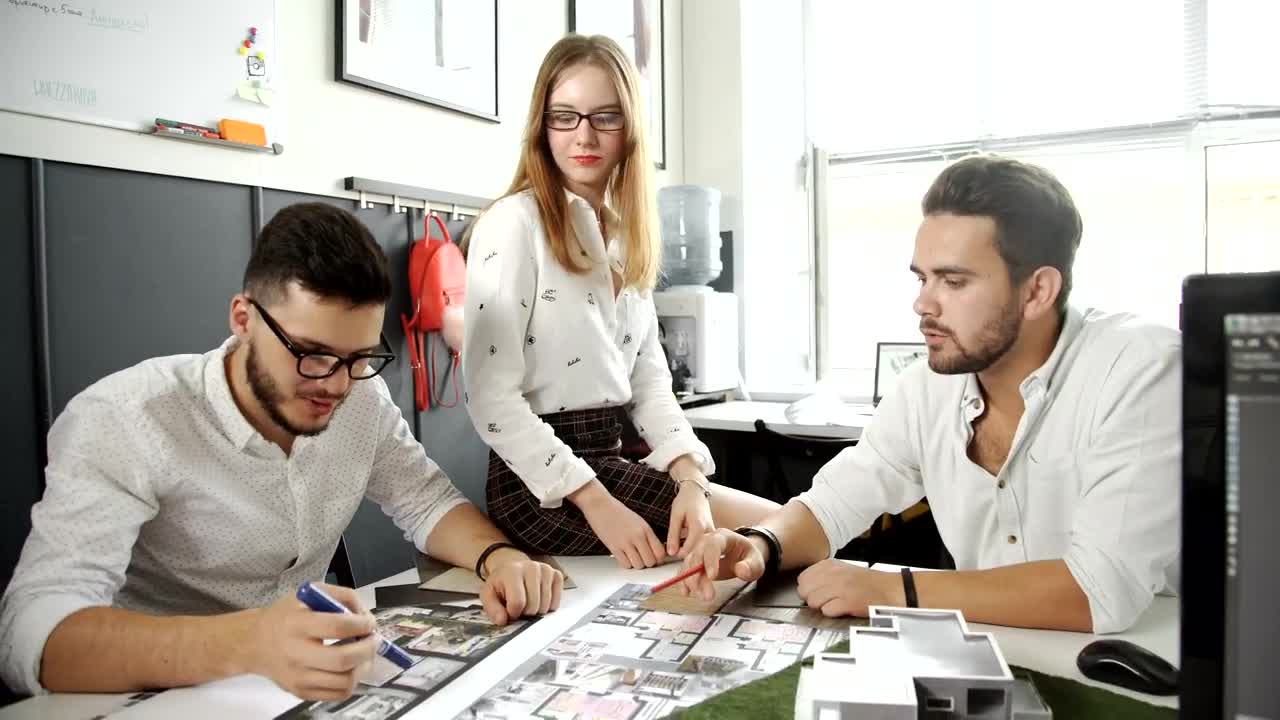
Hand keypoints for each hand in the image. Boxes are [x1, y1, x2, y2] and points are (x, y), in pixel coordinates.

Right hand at [237, 583, 378, 700]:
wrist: (256, 643)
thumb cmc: (286, 617)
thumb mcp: (309, 594)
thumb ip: (342, 596)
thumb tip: (366, 615)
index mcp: (297, 624)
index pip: (337, 626)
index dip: (362, 624)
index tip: (369, 622)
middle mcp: (295, 653)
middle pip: (343, 659)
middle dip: (368, 649)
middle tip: (374, 640)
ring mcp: (298, 677)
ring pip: (344, 681)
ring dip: (364, 666)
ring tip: (364, 654)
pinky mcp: (301, 692)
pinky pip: (338, 694)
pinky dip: (352, 681)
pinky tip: (351, 667)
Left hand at [479, 550, 564, 624]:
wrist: (513, 568)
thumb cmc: (502, 583)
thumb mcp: (489, 594)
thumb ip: (492, 609)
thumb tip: (503, 621)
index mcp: (513, 571)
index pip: (518, 602)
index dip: (513, 613)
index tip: (509, 610)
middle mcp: (532, 568)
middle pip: (533, 606)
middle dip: (525, 613)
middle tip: (519, 606)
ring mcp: (547, 571)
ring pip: (545, 606)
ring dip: (536, 611)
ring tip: (528, 602)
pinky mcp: (557, 575)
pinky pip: (556, 603)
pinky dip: (547, 607)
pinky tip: (539, 600)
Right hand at [572, 481, 665, 568]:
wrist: (600, 505)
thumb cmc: (618, 513)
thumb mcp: (638, 522)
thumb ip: (648, 536)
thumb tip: (655, 551)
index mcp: (646, 529)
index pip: (660, 552)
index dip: (658, 559)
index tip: (654, 558)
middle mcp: (638, 536)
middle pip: (651, 561)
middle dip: (647, 563)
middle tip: (642, 558)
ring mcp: (626, 542)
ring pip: (639, 565)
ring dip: (636, 564)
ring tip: (632, 557)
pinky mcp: (614, 547)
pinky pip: (625, 564)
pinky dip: (626, 564)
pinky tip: (624, 556)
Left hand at [667, 480, 713, 557]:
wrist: (696, 491)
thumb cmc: (685, 501)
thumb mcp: (675, 516)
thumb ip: (673, 535)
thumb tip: (670, 553)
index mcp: (699, 527)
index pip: (688, 551)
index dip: (677, 553)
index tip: (670, 550)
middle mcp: (709, 532)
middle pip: (696, 552)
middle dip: (684, 553)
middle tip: (674, 545)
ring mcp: (712, 533)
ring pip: (701, 550)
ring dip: (690, 550)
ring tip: (680, 541)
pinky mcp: (712, 533)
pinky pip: (704, 545)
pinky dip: (695, 545)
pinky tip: (687, 539)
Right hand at [679, 528, 766, 600]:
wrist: (742, 556)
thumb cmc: (749, 557)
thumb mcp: (756, 561)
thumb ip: (751, 566)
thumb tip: (742, 570)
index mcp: (723, 537)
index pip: (713, 545)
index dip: (711, 560)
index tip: (712, 577)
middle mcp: (707, 541)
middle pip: (698, 555)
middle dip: (699, 576)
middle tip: (708, 595)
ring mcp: (699, 550)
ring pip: (689, 564)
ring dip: (692, 582)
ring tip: (703, 597)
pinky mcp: (695, 561)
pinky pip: (686, 570)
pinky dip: (684, 581)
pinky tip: (686, 593)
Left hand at [796, 560, 903, 616]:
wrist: (889, 589)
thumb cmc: (866, 583)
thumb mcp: (841, 570)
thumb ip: (822, 576)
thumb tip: (804, 588)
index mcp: (829, 565)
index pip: (802, 578)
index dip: (808, 589)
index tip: (816, 592)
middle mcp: (833, 574)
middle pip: (805, 591)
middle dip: (811, 599)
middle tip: (825, 601)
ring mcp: (840, 587)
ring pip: (813, 602)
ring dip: (821, 607)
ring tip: (835, 604)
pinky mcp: (848, 601)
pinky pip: (827, 611)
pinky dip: (832, 613)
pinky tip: (842, 609)